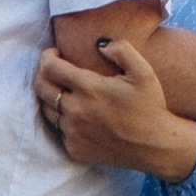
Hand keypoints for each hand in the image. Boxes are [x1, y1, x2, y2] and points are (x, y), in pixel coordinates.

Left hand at [32, 32, 195, 182]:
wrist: (155, 147)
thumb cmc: (150, 106)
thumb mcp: (143, 71)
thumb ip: (122, 50)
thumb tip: (100, 46)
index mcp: (89, 88)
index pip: (49, 68)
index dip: (47, 56)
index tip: (54, 53)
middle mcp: (76, 111)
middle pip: (40, 87)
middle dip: (42, 73)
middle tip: (54, 69)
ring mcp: (73, 132)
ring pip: (46, 109)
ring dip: (51, 96)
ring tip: (64, 90)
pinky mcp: (74, 149)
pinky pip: (58, 130)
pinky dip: (62, 119)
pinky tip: (76, 114)